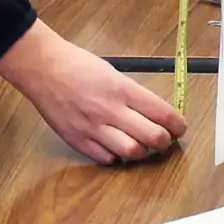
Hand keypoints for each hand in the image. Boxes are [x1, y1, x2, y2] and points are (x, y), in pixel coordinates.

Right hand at [1, 24, 185, 163]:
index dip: (177, 124)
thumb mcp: (113, 72)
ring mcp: (93, 128)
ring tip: (141, 145)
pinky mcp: (77, 140)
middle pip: (152, 137)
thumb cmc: (78, 65)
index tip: (180, 127)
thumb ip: (132, 94)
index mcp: (122, 89)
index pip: (162, 113)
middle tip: (164, 139)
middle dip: (165, 142)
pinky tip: (115, 147)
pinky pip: (106, 159)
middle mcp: (110, 110)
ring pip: (131, 153)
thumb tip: (154, 113)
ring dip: (141, 152)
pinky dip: (116, 156)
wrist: (43, 68)